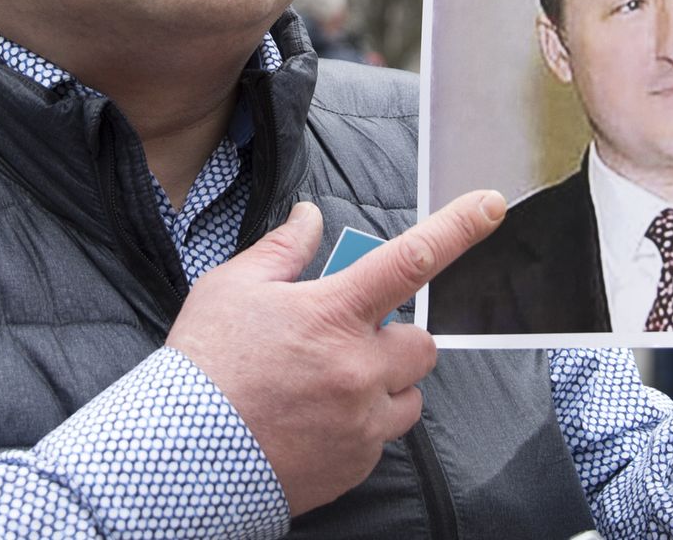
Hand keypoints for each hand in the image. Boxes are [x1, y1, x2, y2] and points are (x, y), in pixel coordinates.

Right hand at [167, 190, 505, 514]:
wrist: (180, 458)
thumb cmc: (203, 366)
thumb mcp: (232, 289)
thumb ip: (282, 251)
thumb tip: (310, 218)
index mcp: (334, 313)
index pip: (411, 259)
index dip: (458, 228)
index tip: (492, 206)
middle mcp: (359, 368)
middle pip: (421, 345)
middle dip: (394, 341)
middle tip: (347, 345)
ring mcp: (362, 421)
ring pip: (410, 396)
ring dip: (385, 388)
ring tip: (329, 390)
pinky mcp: (356, 465)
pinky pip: (382, 439)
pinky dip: (360, 429)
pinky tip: (314, 424)